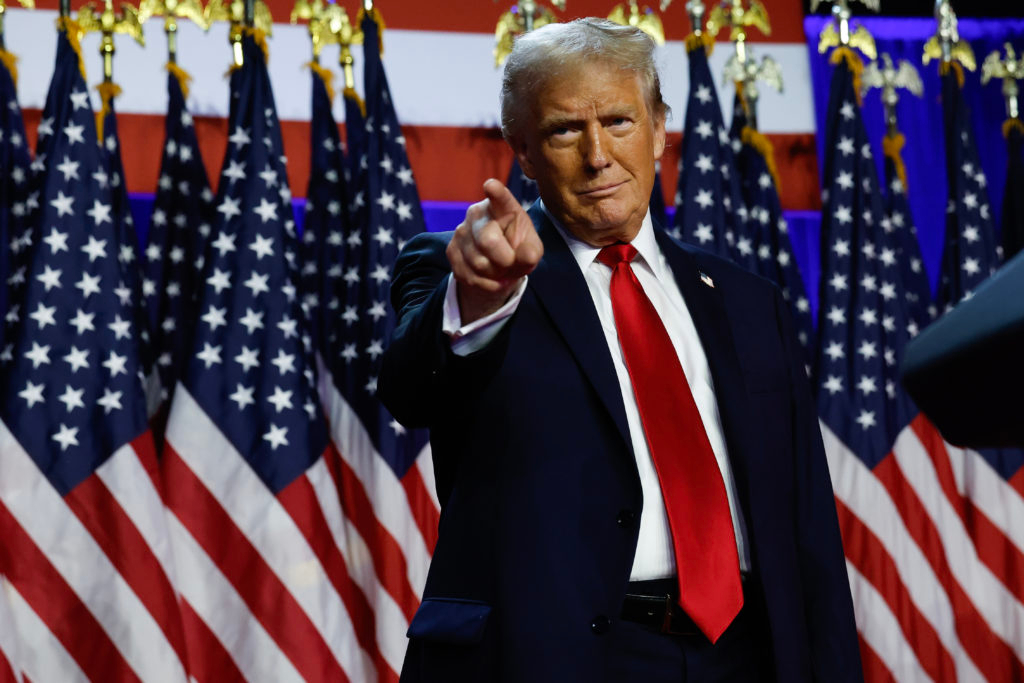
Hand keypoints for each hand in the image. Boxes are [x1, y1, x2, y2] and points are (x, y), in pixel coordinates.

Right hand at [446, 178, 543, 323]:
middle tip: (511, 262)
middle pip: (488, 242)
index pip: (499, 198)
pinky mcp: (451, 250)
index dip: (496, 192)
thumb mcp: (531, 249)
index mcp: (502, 206)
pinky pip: (470, 276)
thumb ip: (532, 252)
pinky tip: (490, 276)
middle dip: (505, 260)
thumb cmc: (518, 249)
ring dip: (495, 274)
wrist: (498, 264)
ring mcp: (461, 231)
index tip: (491, 186)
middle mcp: (477, 213)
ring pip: (479, 264)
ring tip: (500, 267)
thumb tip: (526, 256)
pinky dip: (486, 283)